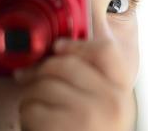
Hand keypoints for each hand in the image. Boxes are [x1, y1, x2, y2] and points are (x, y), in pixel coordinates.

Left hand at [14, 39, 135, 130]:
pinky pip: (31, 108)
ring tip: (39, 107)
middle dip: (40, 70)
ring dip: (31, 96)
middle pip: (64, 64)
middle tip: (28, 75)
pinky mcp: (62, 130)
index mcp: (121, 90)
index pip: (105, 50)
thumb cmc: (92, 129)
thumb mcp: (105, 101)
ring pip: (43, 85)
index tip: (58, 46)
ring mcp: (87, 115)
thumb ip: (97, 69)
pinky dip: (27, 116)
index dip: (77, 45)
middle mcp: (110, 100)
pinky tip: (38, 123)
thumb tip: (92, 27)